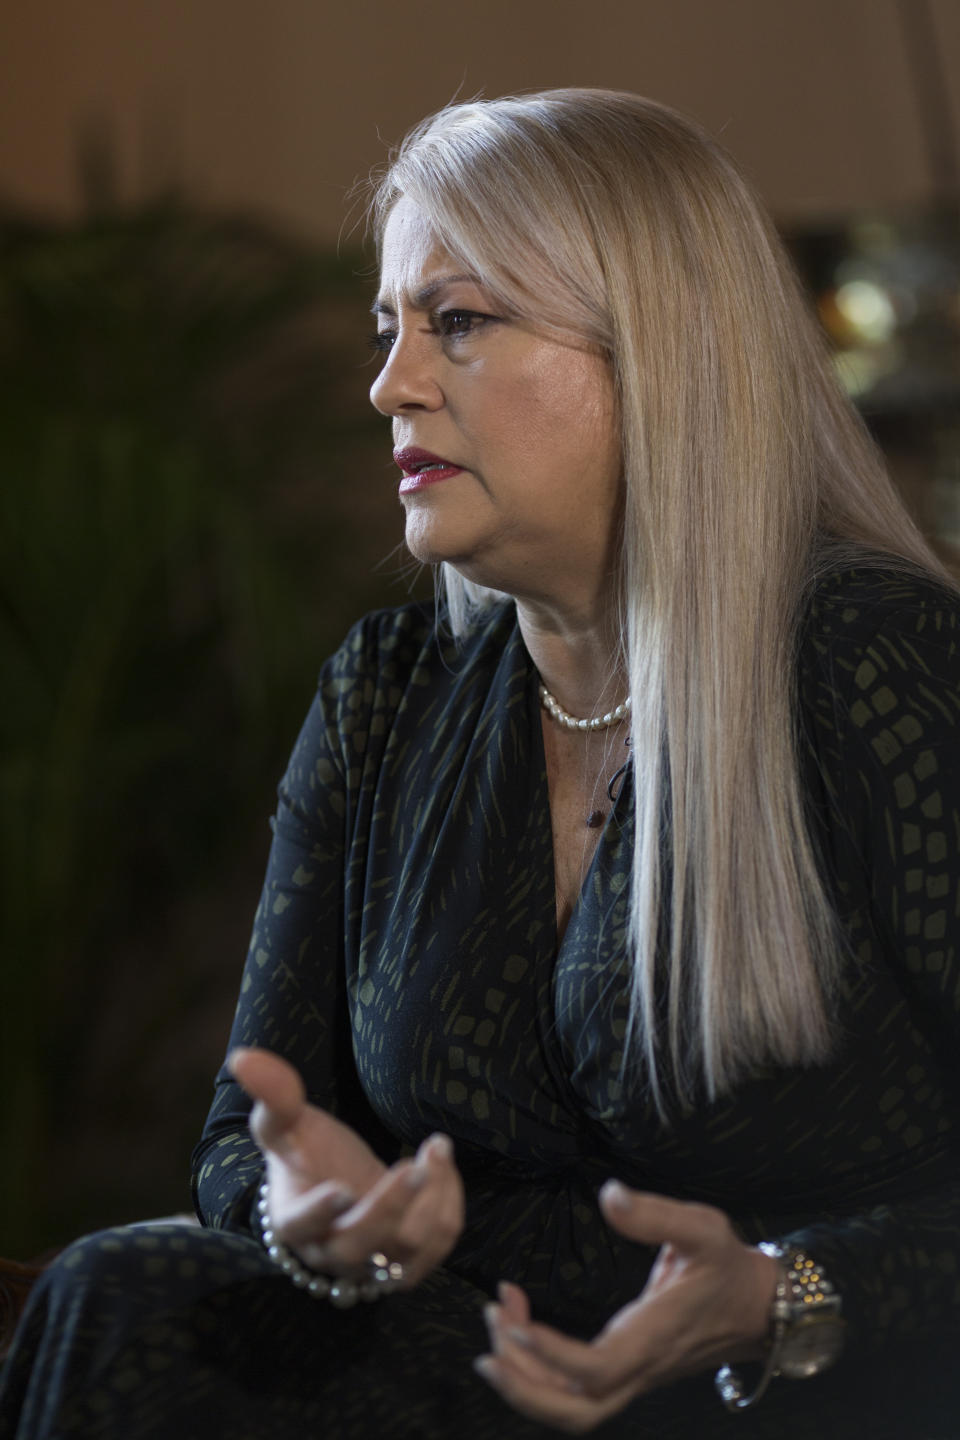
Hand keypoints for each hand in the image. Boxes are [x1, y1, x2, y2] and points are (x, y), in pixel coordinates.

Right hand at [228, 1046, 463, 1286]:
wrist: (333, 1191)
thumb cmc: (304, 1155)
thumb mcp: (286, 1123)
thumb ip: (273, 1095)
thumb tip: (244, 1057)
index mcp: (293, 1220)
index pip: (301, 1225)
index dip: (319, 1211)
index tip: (340, 1187)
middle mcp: (331, 1252)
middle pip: (359, 1245)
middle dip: (390, 1207)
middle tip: (413, 1165)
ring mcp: (371, 1266)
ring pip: (407, 1251)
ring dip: (430, 1200)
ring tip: (435, 1148)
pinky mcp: (406, 1264)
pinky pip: (438, 1247)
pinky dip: (448, 1205)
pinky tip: (442, 1166)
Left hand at [476, 1181, 777, 1432]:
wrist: (757, 1306)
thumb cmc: (727, 1266)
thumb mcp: (702, 1227)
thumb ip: (655, 1214)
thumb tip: (610, 1195)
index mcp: (655, 1335)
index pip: (599, 1369)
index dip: (554, 1356)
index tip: (517, 1323)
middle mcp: (642, 1367)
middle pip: (578, 1410)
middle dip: (525, 1387)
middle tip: (490, 1340)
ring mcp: (635, 1376)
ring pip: (575, 1409)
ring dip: (527, 1382)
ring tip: (497, 1326)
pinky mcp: (629, 1372)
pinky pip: (579, 1392)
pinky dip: (543, 1371)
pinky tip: (522, 1329)